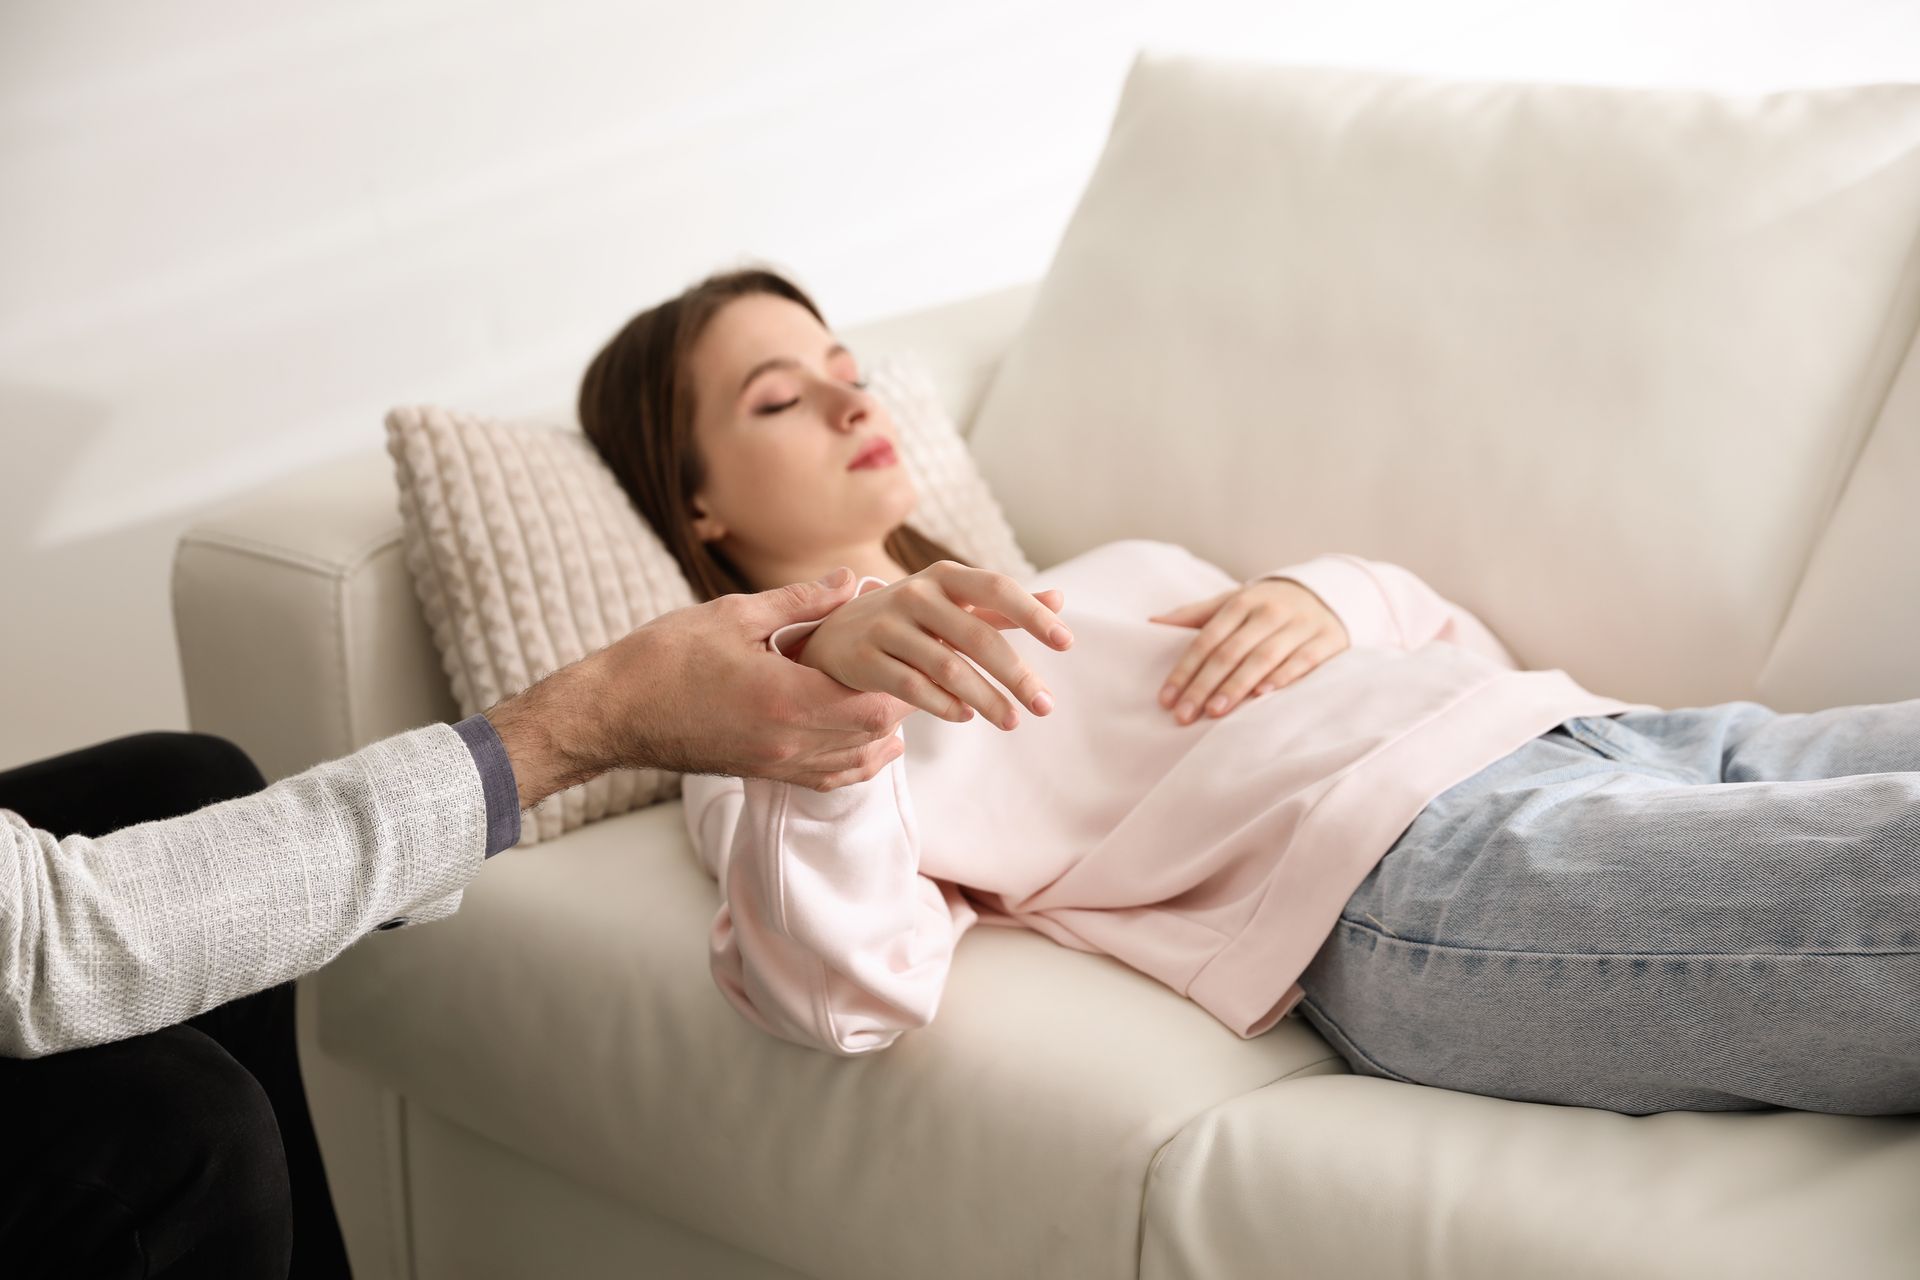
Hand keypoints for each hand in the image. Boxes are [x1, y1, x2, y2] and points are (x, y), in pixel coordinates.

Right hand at [487, 569, 931, 801]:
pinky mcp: (762, 773)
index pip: (873, 702)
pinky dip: (855, 761)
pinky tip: (868, 742)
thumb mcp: (732, 615)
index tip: (910, 649)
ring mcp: (775, 764)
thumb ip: (798, 601)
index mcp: (784, 699)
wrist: (610, 713)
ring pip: (855, 760)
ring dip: (882, 733)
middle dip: (900, 702)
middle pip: (872, 733)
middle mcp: (786, 742)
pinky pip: (826, 777)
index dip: (903, 680)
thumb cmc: (662, 659)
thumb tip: (850, 580)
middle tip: (910, 667)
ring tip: (895, 697)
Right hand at [796, 561, 1071, 730]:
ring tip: (1012, 721)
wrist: (834, 635)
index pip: (997, 589)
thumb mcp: (954, 603)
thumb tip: (1059, 600)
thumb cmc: (910, 619)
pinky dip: (944, 705)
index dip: (1032, 615)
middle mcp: (915, 595)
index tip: (1066, 642)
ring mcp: (886, 626)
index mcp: (944, 576)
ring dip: (986, 699)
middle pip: (977, 637)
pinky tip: (966, 716)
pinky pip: (912, 688)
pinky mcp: (864, 659)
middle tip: (1045, 705)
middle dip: (1017, 675)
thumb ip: (1001, 606)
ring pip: (948, 667)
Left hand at [1148, 578, 1348, 723]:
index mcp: (1242, 602)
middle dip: (1204, 685)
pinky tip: (1264, 695)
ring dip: (1237, 685)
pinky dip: (1284, 676)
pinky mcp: (1327, 639)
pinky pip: (1303, 659)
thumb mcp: (1234, 601)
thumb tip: (1152, 623)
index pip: (1206, 639)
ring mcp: (1300, 624)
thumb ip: (1195, 614)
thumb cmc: (1268, 606)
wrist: (1328, 592)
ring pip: (1263, 657)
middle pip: (1230, 652)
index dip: (1185, 670)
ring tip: (1215, 711)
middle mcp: (1269, 611)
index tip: (1166, 699)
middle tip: (1183, 715)